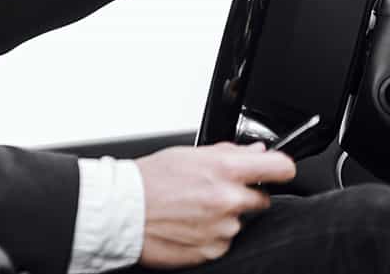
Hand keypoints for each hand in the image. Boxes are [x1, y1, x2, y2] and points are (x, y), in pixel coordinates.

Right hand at [135, 142, 295, 268]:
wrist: (122, 211)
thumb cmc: (148, 180)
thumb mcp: (186, 154)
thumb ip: (227, 153)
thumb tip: (255, 152)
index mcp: (224, 170)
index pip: (280, 168)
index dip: (279, 168)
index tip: (275, 170)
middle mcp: (228, 199)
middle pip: (262, 198)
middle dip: (244, 195)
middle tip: (214, 191)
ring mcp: (223, 228)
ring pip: (240, 221)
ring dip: (224, 216)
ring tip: (192, 209)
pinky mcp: (214, 250)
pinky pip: (224, 241)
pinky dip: (211, 234)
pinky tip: (189, 224)